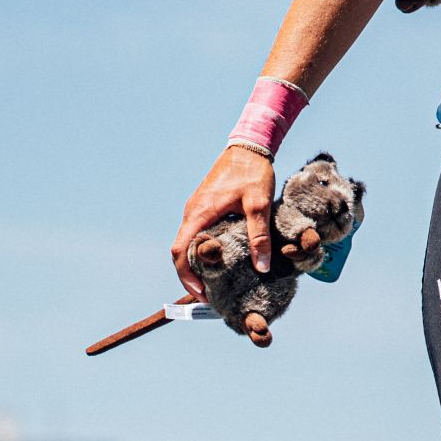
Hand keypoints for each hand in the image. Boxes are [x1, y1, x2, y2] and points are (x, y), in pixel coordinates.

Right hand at [171, 146, 277, 296]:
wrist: (249, 146)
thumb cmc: (253, 173)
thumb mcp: (259, 205)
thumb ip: (259, 237)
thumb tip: (261, 267)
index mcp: (199, 214)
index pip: (179, 251)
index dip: (186, 276)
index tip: (201, 293)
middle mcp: (192, 212)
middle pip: (181, 251)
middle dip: (191, 275)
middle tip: (210, 294)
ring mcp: (196, 209)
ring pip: (188, 242)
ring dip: (197, 263)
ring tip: (216, 281)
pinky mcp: (205, 206)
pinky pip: (197, 232)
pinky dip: (203, 249)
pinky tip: (222, 258)